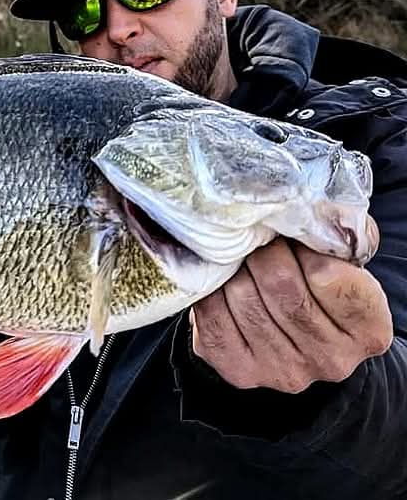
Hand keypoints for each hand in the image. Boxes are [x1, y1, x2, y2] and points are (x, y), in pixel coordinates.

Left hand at [191, 238, 392, 392]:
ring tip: (244, 261)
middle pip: (279, 283)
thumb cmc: (318, 283)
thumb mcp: (342, 259)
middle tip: (261, 241)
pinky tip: (224, 282)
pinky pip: (212, 313)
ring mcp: (283, 371)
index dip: (303, 246)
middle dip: (264, 251)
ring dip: (236, 269)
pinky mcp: (239, 370)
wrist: (293, 334)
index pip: (328, 276)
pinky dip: (212, 288)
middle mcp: (331, 360)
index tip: (295, 238)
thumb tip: (309, 209)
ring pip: (242, 296)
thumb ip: (336, 235)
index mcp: (368, 331)